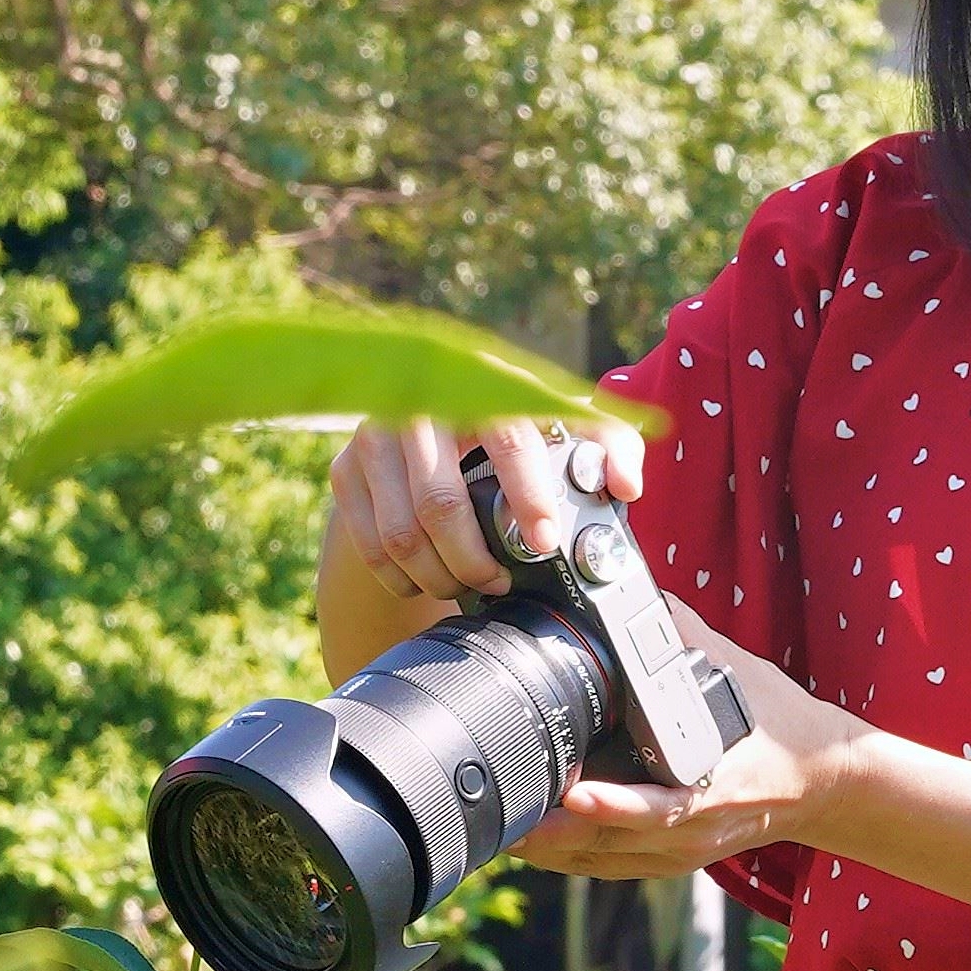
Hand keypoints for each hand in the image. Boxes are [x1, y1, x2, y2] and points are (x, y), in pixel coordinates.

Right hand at [318, 407, 648, 653]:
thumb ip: (611, 446)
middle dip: (475, 561)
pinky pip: (369, 544)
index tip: (545, 540)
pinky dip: (401, 577)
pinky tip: (427, 580)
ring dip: (439, 576)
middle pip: (441, 503)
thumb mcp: (569, 427)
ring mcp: (374, 437)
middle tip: (501, 583)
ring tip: (468, 585)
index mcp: (481, 386)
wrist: (428, 418)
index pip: (506, 439)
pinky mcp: (344, 468)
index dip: (527, 494)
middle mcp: (420, 405)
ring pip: (401, 533)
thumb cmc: (512, 430)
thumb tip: (626, 487)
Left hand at [516, 609, 875, 880]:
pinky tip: (534, 836)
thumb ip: (687, 637)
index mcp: (714, 787)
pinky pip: (611, 866)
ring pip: (603, 863)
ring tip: (503, 823)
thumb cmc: (780, 726)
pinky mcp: (672, 861)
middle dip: (553, 832)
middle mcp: (695, 829)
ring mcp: (682, 852)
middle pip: (613, 844)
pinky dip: (570, 854)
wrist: (823, 780)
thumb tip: (643, 595)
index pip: (660, 808)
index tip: (572, 794)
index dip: (613, 807)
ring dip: (551, 848)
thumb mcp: (742, 675)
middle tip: (504, 810)